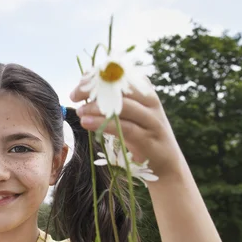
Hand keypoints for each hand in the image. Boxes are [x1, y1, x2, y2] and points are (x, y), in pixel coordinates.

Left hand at [70, 82, 184, 178]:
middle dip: (95, 90)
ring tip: (80, 111)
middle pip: (122, 88)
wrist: (166, 166)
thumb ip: (114, 104)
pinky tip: (86, 123)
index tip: (82, 81)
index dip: (101, 76)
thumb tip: (85, 94)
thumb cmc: (142, 138)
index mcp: (146, 93)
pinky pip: (125, 127)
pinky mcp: (148, 139)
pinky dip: (103, 124)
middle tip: (75, 95)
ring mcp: (152, 120)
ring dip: (97, 107)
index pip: (123, 75)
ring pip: (123, 107)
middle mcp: (151, 103)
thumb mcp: (130, 117)